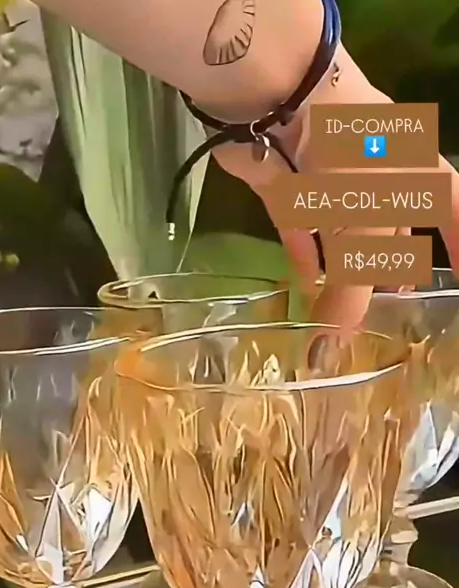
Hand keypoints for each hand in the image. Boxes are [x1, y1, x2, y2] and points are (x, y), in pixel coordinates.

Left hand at [213, 45, 458, 326]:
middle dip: (392, 262)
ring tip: (348, 303)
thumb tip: (329, 354)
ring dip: (345, 265)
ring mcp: (330, 179)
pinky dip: (304, 256)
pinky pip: (301, 228)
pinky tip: (306, 285)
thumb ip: (350, 293)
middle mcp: (376, 174)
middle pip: (393, 224)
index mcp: (413, 171)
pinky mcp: (289, 186)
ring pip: (345, 229)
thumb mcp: (363, 227)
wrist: (275, 103)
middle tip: (393, 300)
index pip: (450, 206)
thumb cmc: (344, 160)